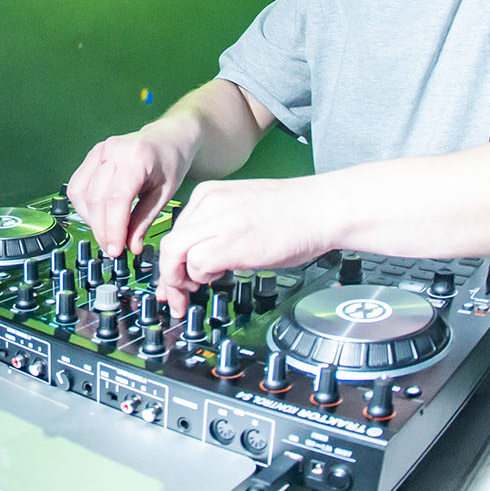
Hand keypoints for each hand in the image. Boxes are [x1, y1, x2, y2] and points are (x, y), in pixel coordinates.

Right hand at [66, 127, 193, 256]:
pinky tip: (98, 216)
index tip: (116, 250)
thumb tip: (131, 246)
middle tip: (112, 248)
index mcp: (137, 157)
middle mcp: (114, 151)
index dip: (113, 229)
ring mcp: (99, 151)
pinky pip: (77, 186)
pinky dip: (84, 207)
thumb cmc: (170, 162)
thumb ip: (145, 220)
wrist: (167, 138)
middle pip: (96, 199)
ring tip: (107, 232)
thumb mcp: (165, 194)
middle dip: (101, 230)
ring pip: (80, 194)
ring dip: (90, 220)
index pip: (116, 199)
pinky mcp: (92, 156)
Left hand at [154, 178, 335, 317]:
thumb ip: (218, 228)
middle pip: (168, 244)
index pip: (176, 231)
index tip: (173, 279)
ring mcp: (219, 222)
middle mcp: (209, 204)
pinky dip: (201, 277)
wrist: (321, 209)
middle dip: (168, 276)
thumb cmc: (294, 215)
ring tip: (194, 290)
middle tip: (176, 296)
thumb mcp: (243, 211)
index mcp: (210, 195)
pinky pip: (196, 264)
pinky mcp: (231, 242)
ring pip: (174, 253)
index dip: (172, 260)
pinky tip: (216, 277)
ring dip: (179, 280)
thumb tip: (202, 258)